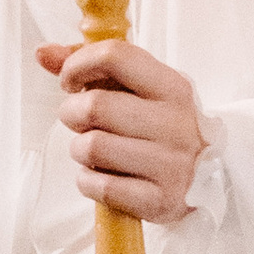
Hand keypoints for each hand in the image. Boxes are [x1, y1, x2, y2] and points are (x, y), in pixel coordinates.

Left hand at [39, 36, 204, 222]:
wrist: (209, 178)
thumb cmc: (162, 127)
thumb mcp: (140, 91)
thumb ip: (91, 68)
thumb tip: (43, 53)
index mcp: (172, 87)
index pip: (115, 56)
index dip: (79, 64)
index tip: (71, 81)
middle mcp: (175, 123)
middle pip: (95, 106)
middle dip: (71, 113)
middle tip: (79, 121)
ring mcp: (170, 165)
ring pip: (92, 147)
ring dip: (79, 149)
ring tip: (92, 151)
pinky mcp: (159, 201)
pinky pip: (100, 187)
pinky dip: (87, 182)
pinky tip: (99, 176)